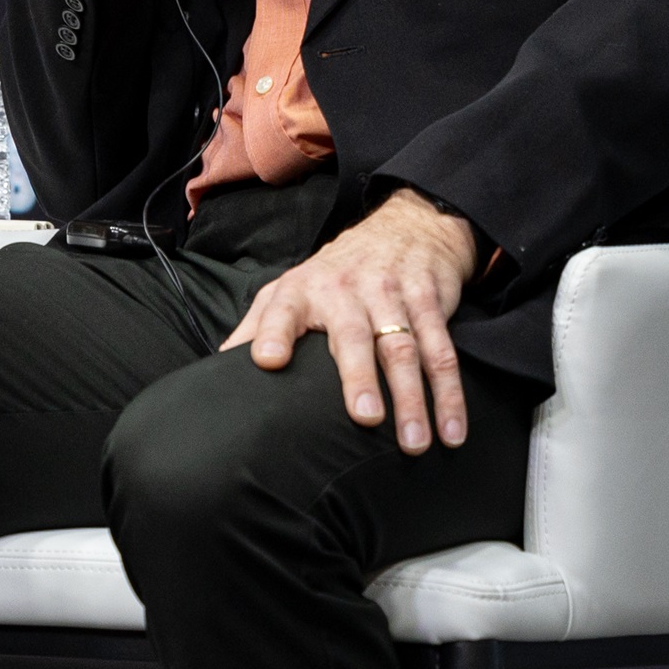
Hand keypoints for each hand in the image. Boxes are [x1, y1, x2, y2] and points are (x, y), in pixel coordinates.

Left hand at [220, 193, 478, 452]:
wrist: (406, 225)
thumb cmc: (337, 273)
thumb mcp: (289, 289)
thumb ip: (254, 329)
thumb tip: (215, 375)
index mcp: (303, 290)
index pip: (282, 309)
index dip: (274, 332)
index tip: (269, 361)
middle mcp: (347, 289)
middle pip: (355, 335)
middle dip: (360, 376)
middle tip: (366, 418)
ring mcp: (392, 294)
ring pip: (405, 348)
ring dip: (413, 397)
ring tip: (414, 444)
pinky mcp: (430, 300)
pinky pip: (443, 349)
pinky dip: (450, 392)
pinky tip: (452, 429)